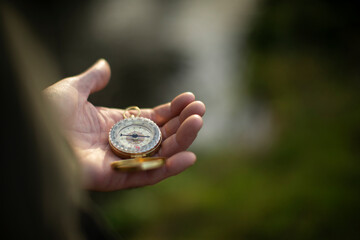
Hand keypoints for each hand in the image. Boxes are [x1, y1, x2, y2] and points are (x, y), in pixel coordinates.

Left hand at [43, 59, 204, 190]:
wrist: (30, 137)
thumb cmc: (47, 115)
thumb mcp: (71, 91)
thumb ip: (91, 80)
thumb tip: (105, 66)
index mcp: (115, 125)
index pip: (151, 119)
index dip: (171, 109)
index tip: (189, 98)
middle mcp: (122, 144)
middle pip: (160, 136)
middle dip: (182, 123)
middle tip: (200, 109)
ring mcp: (121, 161)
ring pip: (159, 155)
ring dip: (182, 141)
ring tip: (198, 122)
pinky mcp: (116, 177)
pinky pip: (147, 176)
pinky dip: (169, 168)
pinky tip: (189, 156)